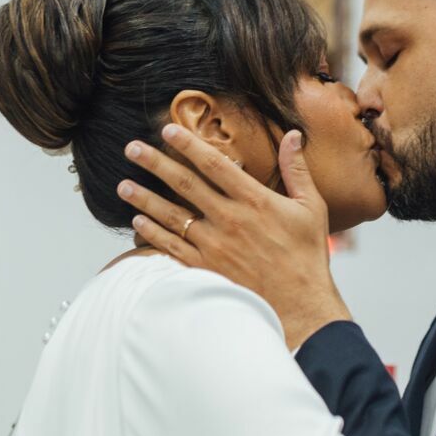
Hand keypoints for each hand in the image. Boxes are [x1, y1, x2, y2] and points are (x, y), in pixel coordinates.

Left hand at [118, 126, 351, 349]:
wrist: (300, 306)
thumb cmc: (307, 256)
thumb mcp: (312, 208)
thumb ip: (297, 170)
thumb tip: (293, 135)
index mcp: (255, 200)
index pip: (214, 163)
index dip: (188, 144)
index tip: (168, 129)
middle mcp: (230, 219)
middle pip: (185, 184)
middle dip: (155, 163)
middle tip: (132, 148)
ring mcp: (215, 246)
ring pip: (172, 216)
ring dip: (144, 199)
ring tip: (123, 185)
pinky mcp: (206, 269)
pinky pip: (172, 248)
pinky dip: (153, 234)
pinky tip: (138, 223)